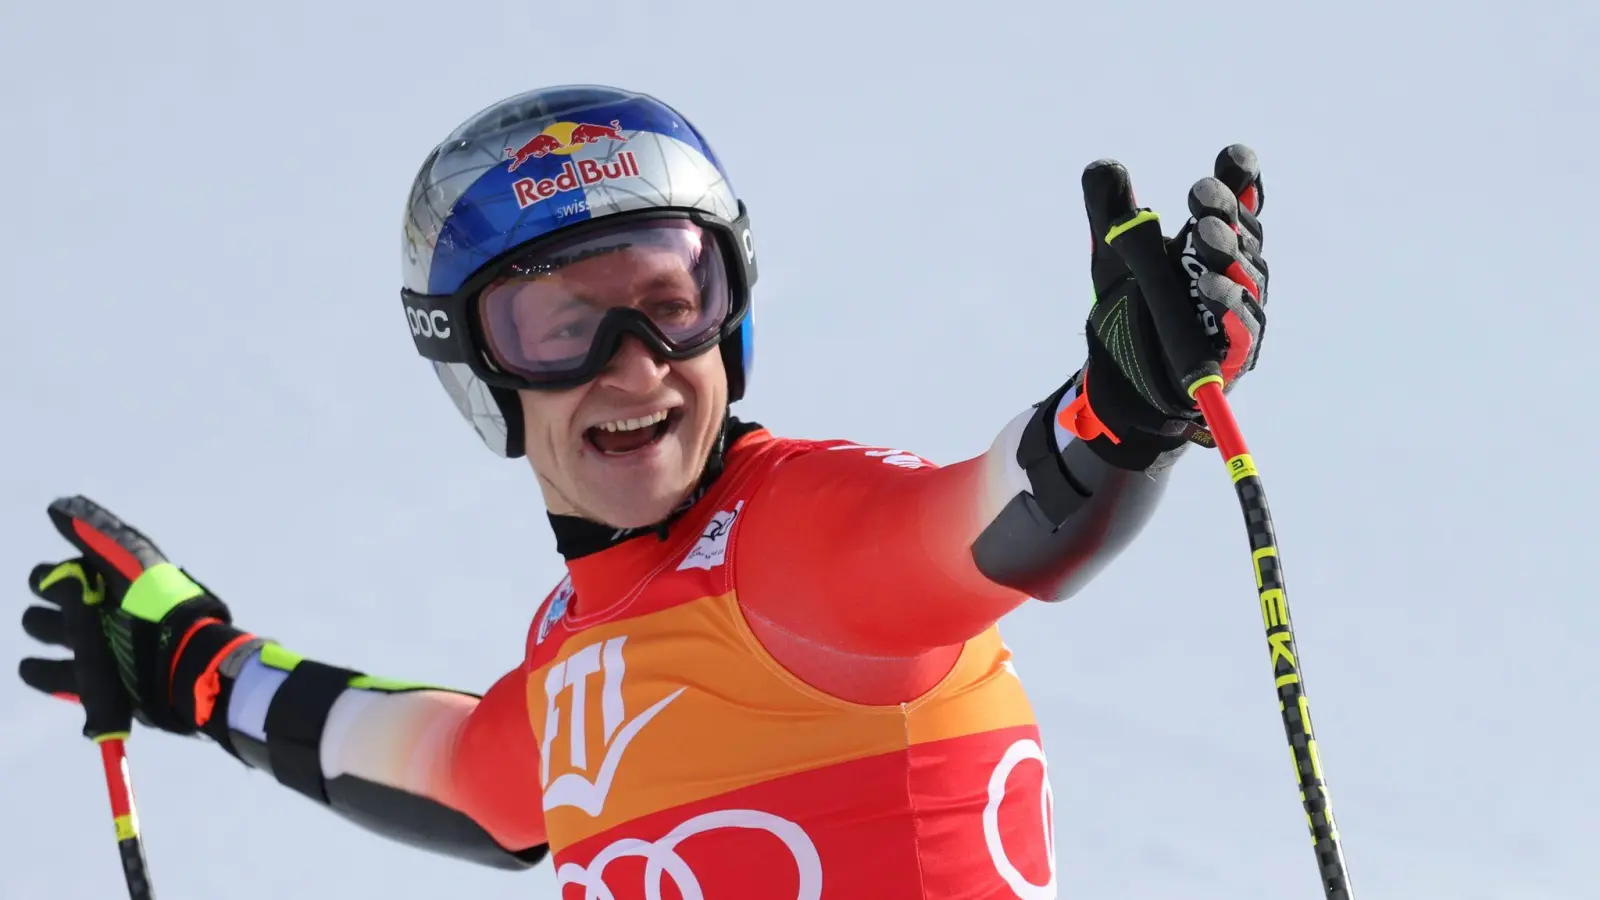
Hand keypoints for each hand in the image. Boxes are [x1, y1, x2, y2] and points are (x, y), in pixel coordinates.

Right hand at [19, 496, 247, 737]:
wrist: (181, 664)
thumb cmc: (156, 609)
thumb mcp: (129, 564)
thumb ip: (98, 534)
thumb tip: (59, 504)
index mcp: (120, 584)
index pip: (77, 570)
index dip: (57, 573)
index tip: (45, 578)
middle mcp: (111, 613)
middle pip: (66, 600)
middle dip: (51, 595)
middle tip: (45, 598)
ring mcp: (106, 648)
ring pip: (60, 635)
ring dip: (44, 628)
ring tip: (36, 626)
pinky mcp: (102, 683)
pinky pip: (63, 678)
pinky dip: (44, 672)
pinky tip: (29, 667)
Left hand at [1062, 144, 1268, 467]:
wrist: (1123, 380)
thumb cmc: (1130, 311)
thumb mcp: (1113, 257)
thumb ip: (1109, 211)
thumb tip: (1102, 167)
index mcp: (1211, 241)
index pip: (1238, 202)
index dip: (1241, 179)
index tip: (1232, 157)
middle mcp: (1233, 271)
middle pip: (1241, 235)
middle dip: (1223, 211)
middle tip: (1199, 192)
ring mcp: (1238, 313)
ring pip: (1244, 279)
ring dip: (1225, 255)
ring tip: (1202, 233)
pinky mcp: (1233, 355)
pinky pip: (1239, 330)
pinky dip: (1229, 309)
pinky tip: (1210, 290)